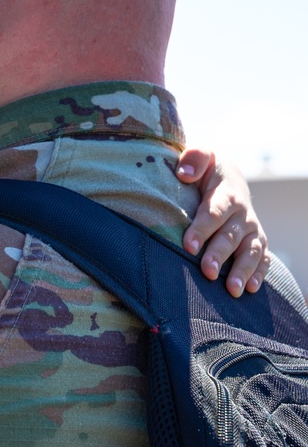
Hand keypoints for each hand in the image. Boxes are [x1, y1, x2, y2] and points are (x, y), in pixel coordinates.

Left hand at [176, 147, 269, 296]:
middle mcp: (242, 214)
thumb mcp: (201, 156)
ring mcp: (251, 229)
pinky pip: (262, 258)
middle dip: (219, 255)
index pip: (213, 213)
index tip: (188, 245)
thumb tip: (184, 173)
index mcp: (226, 194)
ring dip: (242, 270)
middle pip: (230, 236)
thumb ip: (194, 158)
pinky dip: (259, 273)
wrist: (228, 177)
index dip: (202, 229)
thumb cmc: (206, 170)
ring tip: (233, 290)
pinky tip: (250, 289)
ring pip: (249, 251)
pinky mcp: (256, 241)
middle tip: (207, 272)